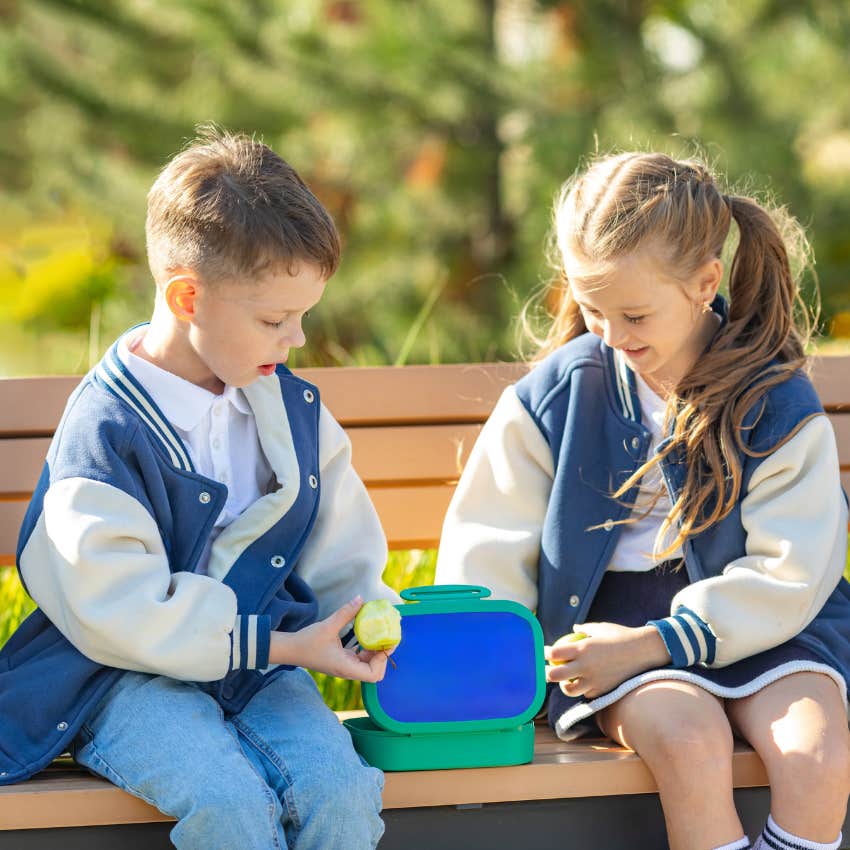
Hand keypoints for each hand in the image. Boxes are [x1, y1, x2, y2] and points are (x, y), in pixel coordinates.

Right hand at [269, 597, 390, 682]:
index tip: (386, 642)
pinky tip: (366, 634)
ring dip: (375, 651)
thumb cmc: (307, 641)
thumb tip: (361, 599)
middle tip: (386, 636)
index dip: (383, 659)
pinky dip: (366, 648)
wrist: (290, 650)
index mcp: (346, 668)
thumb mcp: (328, 625)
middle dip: (382, 655)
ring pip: (368, 665)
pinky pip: (360, 658)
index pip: (374, 674)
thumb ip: (346, 613)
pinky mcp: (341, 661)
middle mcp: (347, 671)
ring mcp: (345, 667)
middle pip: (374, 671)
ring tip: (379, 633)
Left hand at [544, 622, 669, 698]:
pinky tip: (584, 683)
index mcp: (582, 648)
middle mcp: (585, 665)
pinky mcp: (602, 690)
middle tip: (547, 670)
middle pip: (554, 674)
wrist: (643, 651)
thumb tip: (574, 628)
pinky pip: (586, 693)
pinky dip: (582, 689)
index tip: (545, 651)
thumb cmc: (621, 636)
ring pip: (568, 690)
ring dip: (563, 685)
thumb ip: (584, 629)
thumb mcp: (600, 628)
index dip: (545, 653)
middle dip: (546, 673)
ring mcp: (593, 680)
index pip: (554, 653)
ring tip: (565, 680)